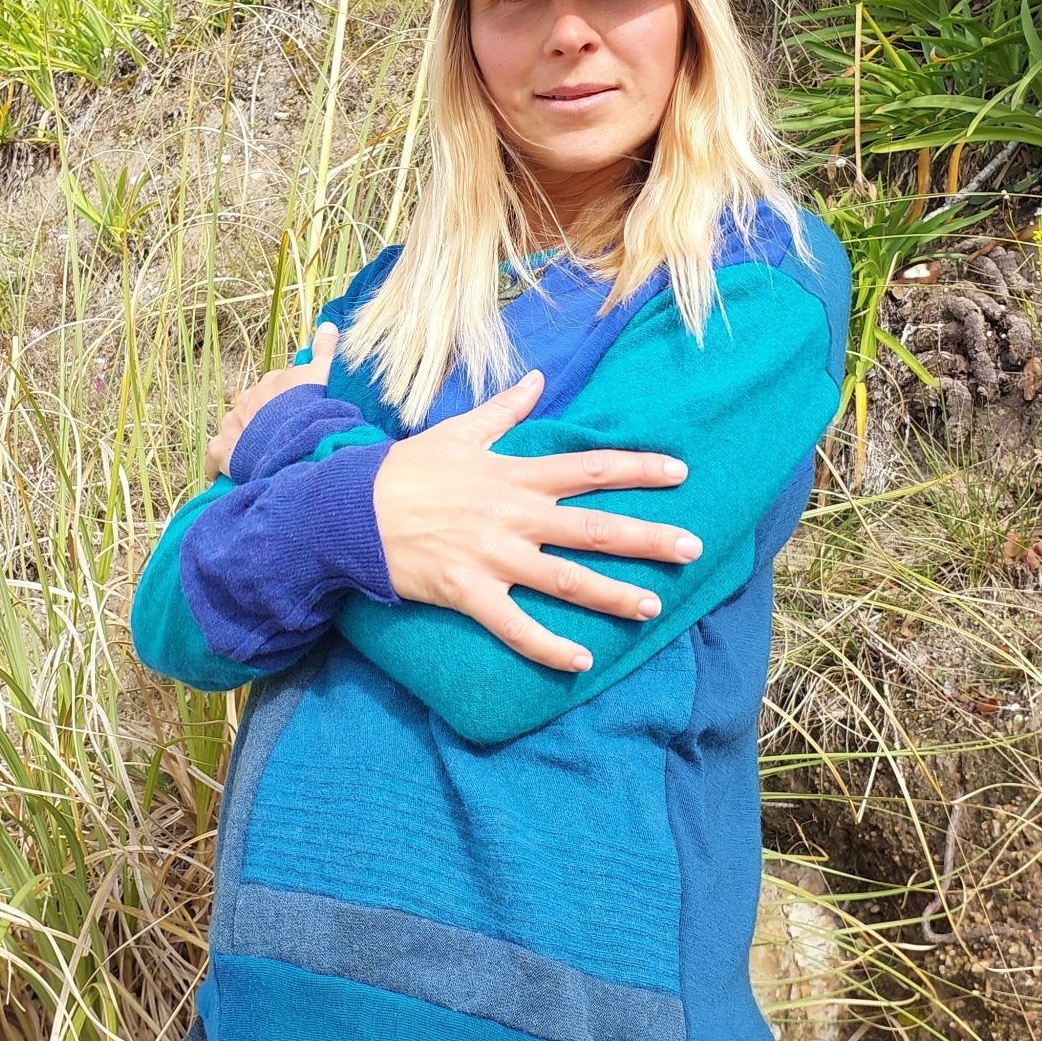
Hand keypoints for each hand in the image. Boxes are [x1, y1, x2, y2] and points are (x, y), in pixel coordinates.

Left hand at [205, 322, 339, 480]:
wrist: (295, 441)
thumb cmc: (312, 409)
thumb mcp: (324, 376)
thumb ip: (324, 351)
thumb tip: (328, 324)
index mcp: (271, 382)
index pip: (275, 388)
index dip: (285, 403)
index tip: (296, 414)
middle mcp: (247, 399)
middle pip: (252, 407)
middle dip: (262, 420)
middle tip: (278, 436)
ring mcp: (233, 425)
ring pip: (234, 428)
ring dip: (243, 439)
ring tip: (257, 455)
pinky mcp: (222, 450)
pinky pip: (213, 458)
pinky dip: (217, 465)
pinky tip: (223, 472)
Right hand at [372, 366, 702, 673]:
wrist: (347, 509)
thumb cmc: (404, 469)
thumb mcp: (457, 431)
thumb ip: (503, 410)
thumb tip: (536, 379)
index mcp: (515, 474)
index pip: (591, 468)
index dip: (639, 469)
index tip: (681, 473)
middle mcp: (513, 515)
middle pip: (594, 527)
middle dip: (647, 538)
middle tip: (694, 549)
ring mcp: (492, 556)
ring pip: (565, 579)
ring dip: (613, 594)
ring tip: (654, 608)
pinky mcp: (467, 591)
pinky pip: (514, 626)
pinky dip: (548, 646)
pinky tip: (581, 662)